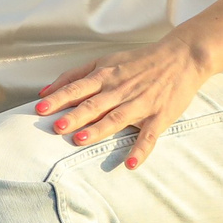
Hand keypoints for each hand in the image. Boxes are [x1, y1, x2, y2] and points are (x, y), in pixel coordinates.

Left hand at [36, 38, 210, 169]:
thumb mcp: (104, 61)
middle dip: (75, 116)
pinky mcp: (159, 116)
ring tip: (80, 140)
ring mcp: (140, 104)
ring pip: (117, 118)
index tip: (40, 109)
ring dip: (99, 130)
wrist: (181, 57)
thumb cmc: (138, 61)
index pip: (77, 88)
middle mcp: (120, 90)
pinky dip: (140, 150)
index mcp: (105, 76)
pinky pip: (149, 136)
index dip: (58, 99)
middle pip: (94, 104)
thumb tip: (43, 91)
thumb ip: (73, 75)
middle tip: (57, 127)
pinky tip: (130, 164)